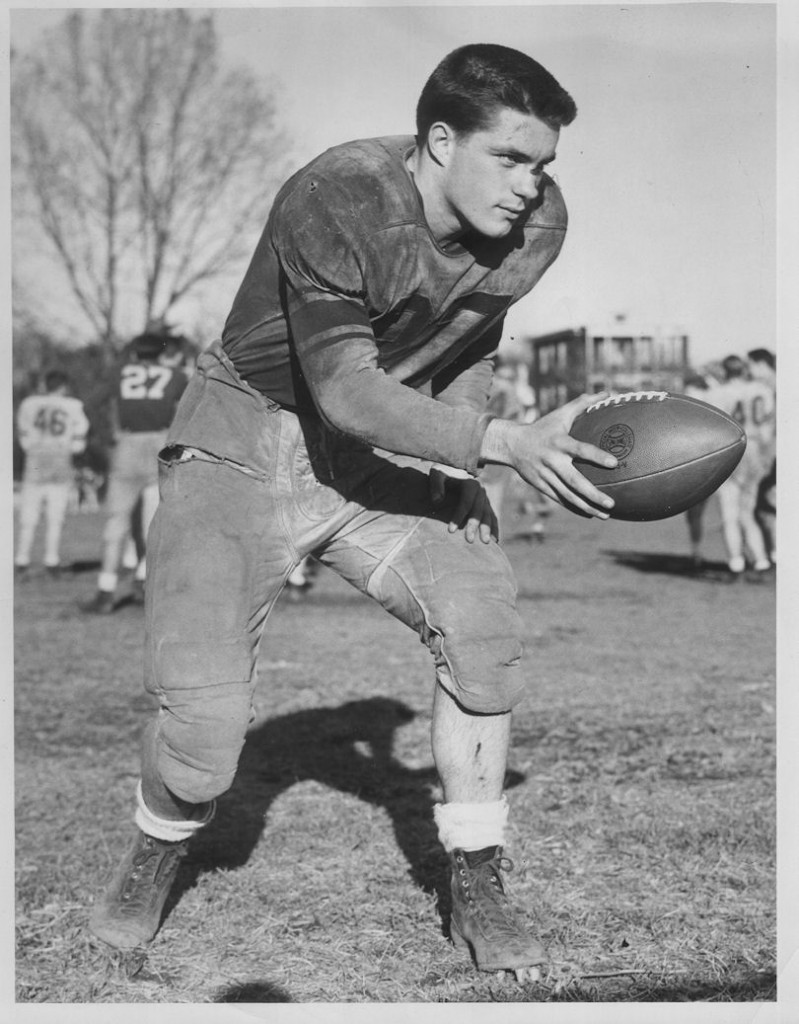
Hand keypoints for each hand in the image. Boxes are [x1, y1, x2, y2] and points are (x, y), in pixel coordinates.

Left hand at [429, 465, 497, 543]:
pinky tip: (495, 541)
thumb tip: (437, 500)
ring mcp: (485, 498)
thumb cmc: (443, 473)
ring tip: (486, 543)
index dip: (458, 517)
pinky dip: (495, 528)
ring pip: (488, 515)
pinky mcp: (486, 505)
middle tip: (469, 541)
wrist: (454, 469)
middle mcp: (481, 491)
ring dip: (488, 529)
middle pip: (479, 511)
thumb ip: (436, 485)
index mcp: (470, 484)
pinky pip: (492, 517)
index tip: (451, 531)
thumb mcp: (437, 474)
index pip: (465, 503)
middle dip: (474, 526)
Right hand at [481, 392, 617, 518]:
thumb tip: (608, 393)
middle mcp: (552, 461)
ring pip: (567, 495)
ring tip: (605, 514)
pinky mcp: (540, 485)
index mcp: (559, 442)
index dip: (596, 456)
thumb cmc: (543, 427)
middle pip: (573, 481)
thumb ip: (583, 403)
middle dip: (592, 494)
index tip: (614, 463)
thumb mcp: (560, 414)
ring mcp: (545, 475)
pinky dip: (574, 507)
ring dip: (586, 506)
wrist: (512, 444)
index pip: (580, 449)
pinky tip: (590, 514)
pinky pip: (559, 499)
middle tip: (611, 503)